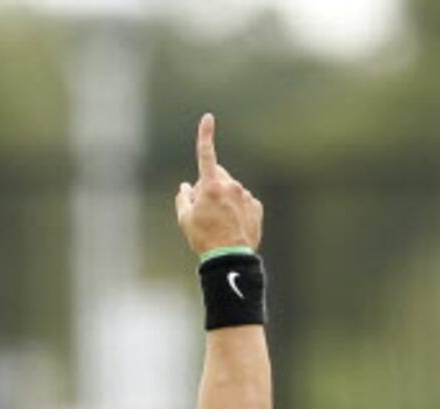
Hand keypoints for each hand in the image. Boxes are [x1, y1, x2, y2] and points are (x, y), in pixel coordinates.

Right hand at [175, 113, 262, 255]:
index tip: (208, 118)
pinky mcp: (256, 206)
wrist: (230, 258)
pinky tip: (233, 225)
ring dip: (225, 200)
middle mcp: (231, 185)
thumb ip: (183, 198)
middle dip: (210, 186)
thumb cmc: (204, 239)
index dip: (205, 135)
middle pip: (217, 177)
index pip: (206, 154)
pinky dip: (238, 209)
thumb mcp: (185, 219)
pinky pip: (244, 202)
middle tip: (204, 211)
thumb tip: (185, 187)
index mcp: (211, 185)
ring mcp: (245, 195)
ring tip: (220, 223)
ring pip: (231, 191)